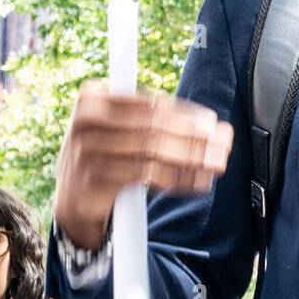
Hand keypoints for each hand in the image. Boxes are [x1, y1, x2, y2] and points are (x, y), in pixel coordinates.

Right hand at [54, 80, 233, 248]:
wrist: (74, 201)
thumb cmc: (106, 159)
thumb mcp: (119, 131)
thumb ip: (154, 121)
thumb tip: (211, 125)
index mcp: (94, 97)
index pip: (150, 103)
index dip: (186, 113)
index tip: (213, 123)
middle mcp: (87, 119)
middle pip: (154, 125)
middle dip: (195, 135)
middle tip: (223, 144)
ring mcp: (88, 149)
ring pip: (153, 150)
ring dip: (192, 157)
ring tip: (217, 162)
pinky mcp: (95, 178)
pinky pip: (147, 175)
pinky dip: (178, 178)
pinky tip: (199, 181)